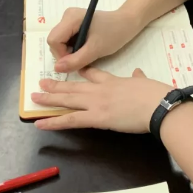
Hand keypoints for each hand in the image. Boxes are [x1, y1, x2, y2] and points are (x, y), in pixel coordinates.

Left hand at [32, 68, 170, 131]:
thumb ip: (139, 78)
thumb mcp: (145, 81)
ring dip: (49, 99)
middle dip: (56, 85)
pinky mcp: (96, 118)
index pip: (94, 74)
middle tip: (41, 83)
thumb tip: (139, 73)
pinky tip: (41, 123)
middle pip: (74, 87)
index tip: (74, 69)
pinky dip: (53, 122)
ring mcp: (96, 103)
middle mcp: (100, 90)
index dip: (82, 72)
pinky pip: (70, 120)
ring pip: (67, 100)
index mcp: (113, 81)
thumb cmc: (155, 94)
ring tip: (34, 97)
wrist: (158, 104)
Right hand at [47, 8, 143, 72]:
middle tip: (83, 57)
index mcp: (70, 17)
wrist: (127, 23)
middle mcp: (66, 16)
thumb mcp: (95, 50)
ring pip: (60, 42)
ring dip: (70, 52)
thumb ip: (76, 60)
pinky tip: (86, 48)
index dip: (61, 55)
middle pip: (55, 41)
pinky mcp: (73, 24)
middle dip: (66, 53)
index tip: (76, 61)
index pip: (54, 40)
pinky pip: (66, 40)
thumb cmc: (114, 34)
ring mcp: (69, 19)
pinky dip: (74, 48)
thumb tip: (57, 68)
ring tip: (87, 52)